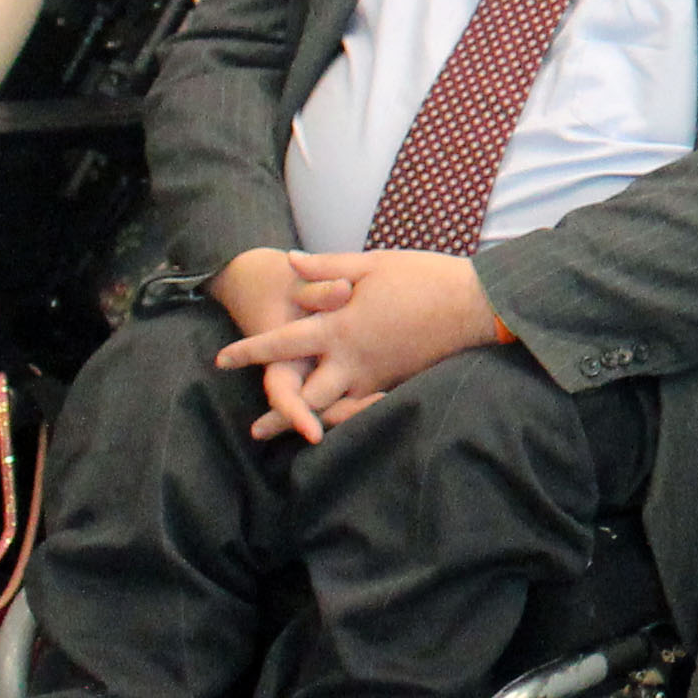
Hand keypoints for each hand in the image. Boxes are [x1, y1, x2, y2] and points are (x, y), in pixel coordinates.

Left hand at [212, 247, 500, 441]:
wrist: (476, 305)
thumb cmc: (424, 278)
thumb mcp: (371, 264)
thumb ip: (326, 268)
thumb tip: (289, 262)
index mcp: (338, 327)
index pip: (281, 343)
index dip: (249, 352)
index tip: (222, 360)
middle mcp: (351, 359)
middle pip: (302, 396)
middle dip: (277, 414)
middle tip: (254, 430)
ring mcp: (375, 376)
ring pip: (333, 410)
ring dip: (309, 423)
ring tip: (291, 435)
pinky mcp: (396, 382)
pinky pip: (363, 407)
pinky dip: (345, 417)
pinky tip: (337, 420)